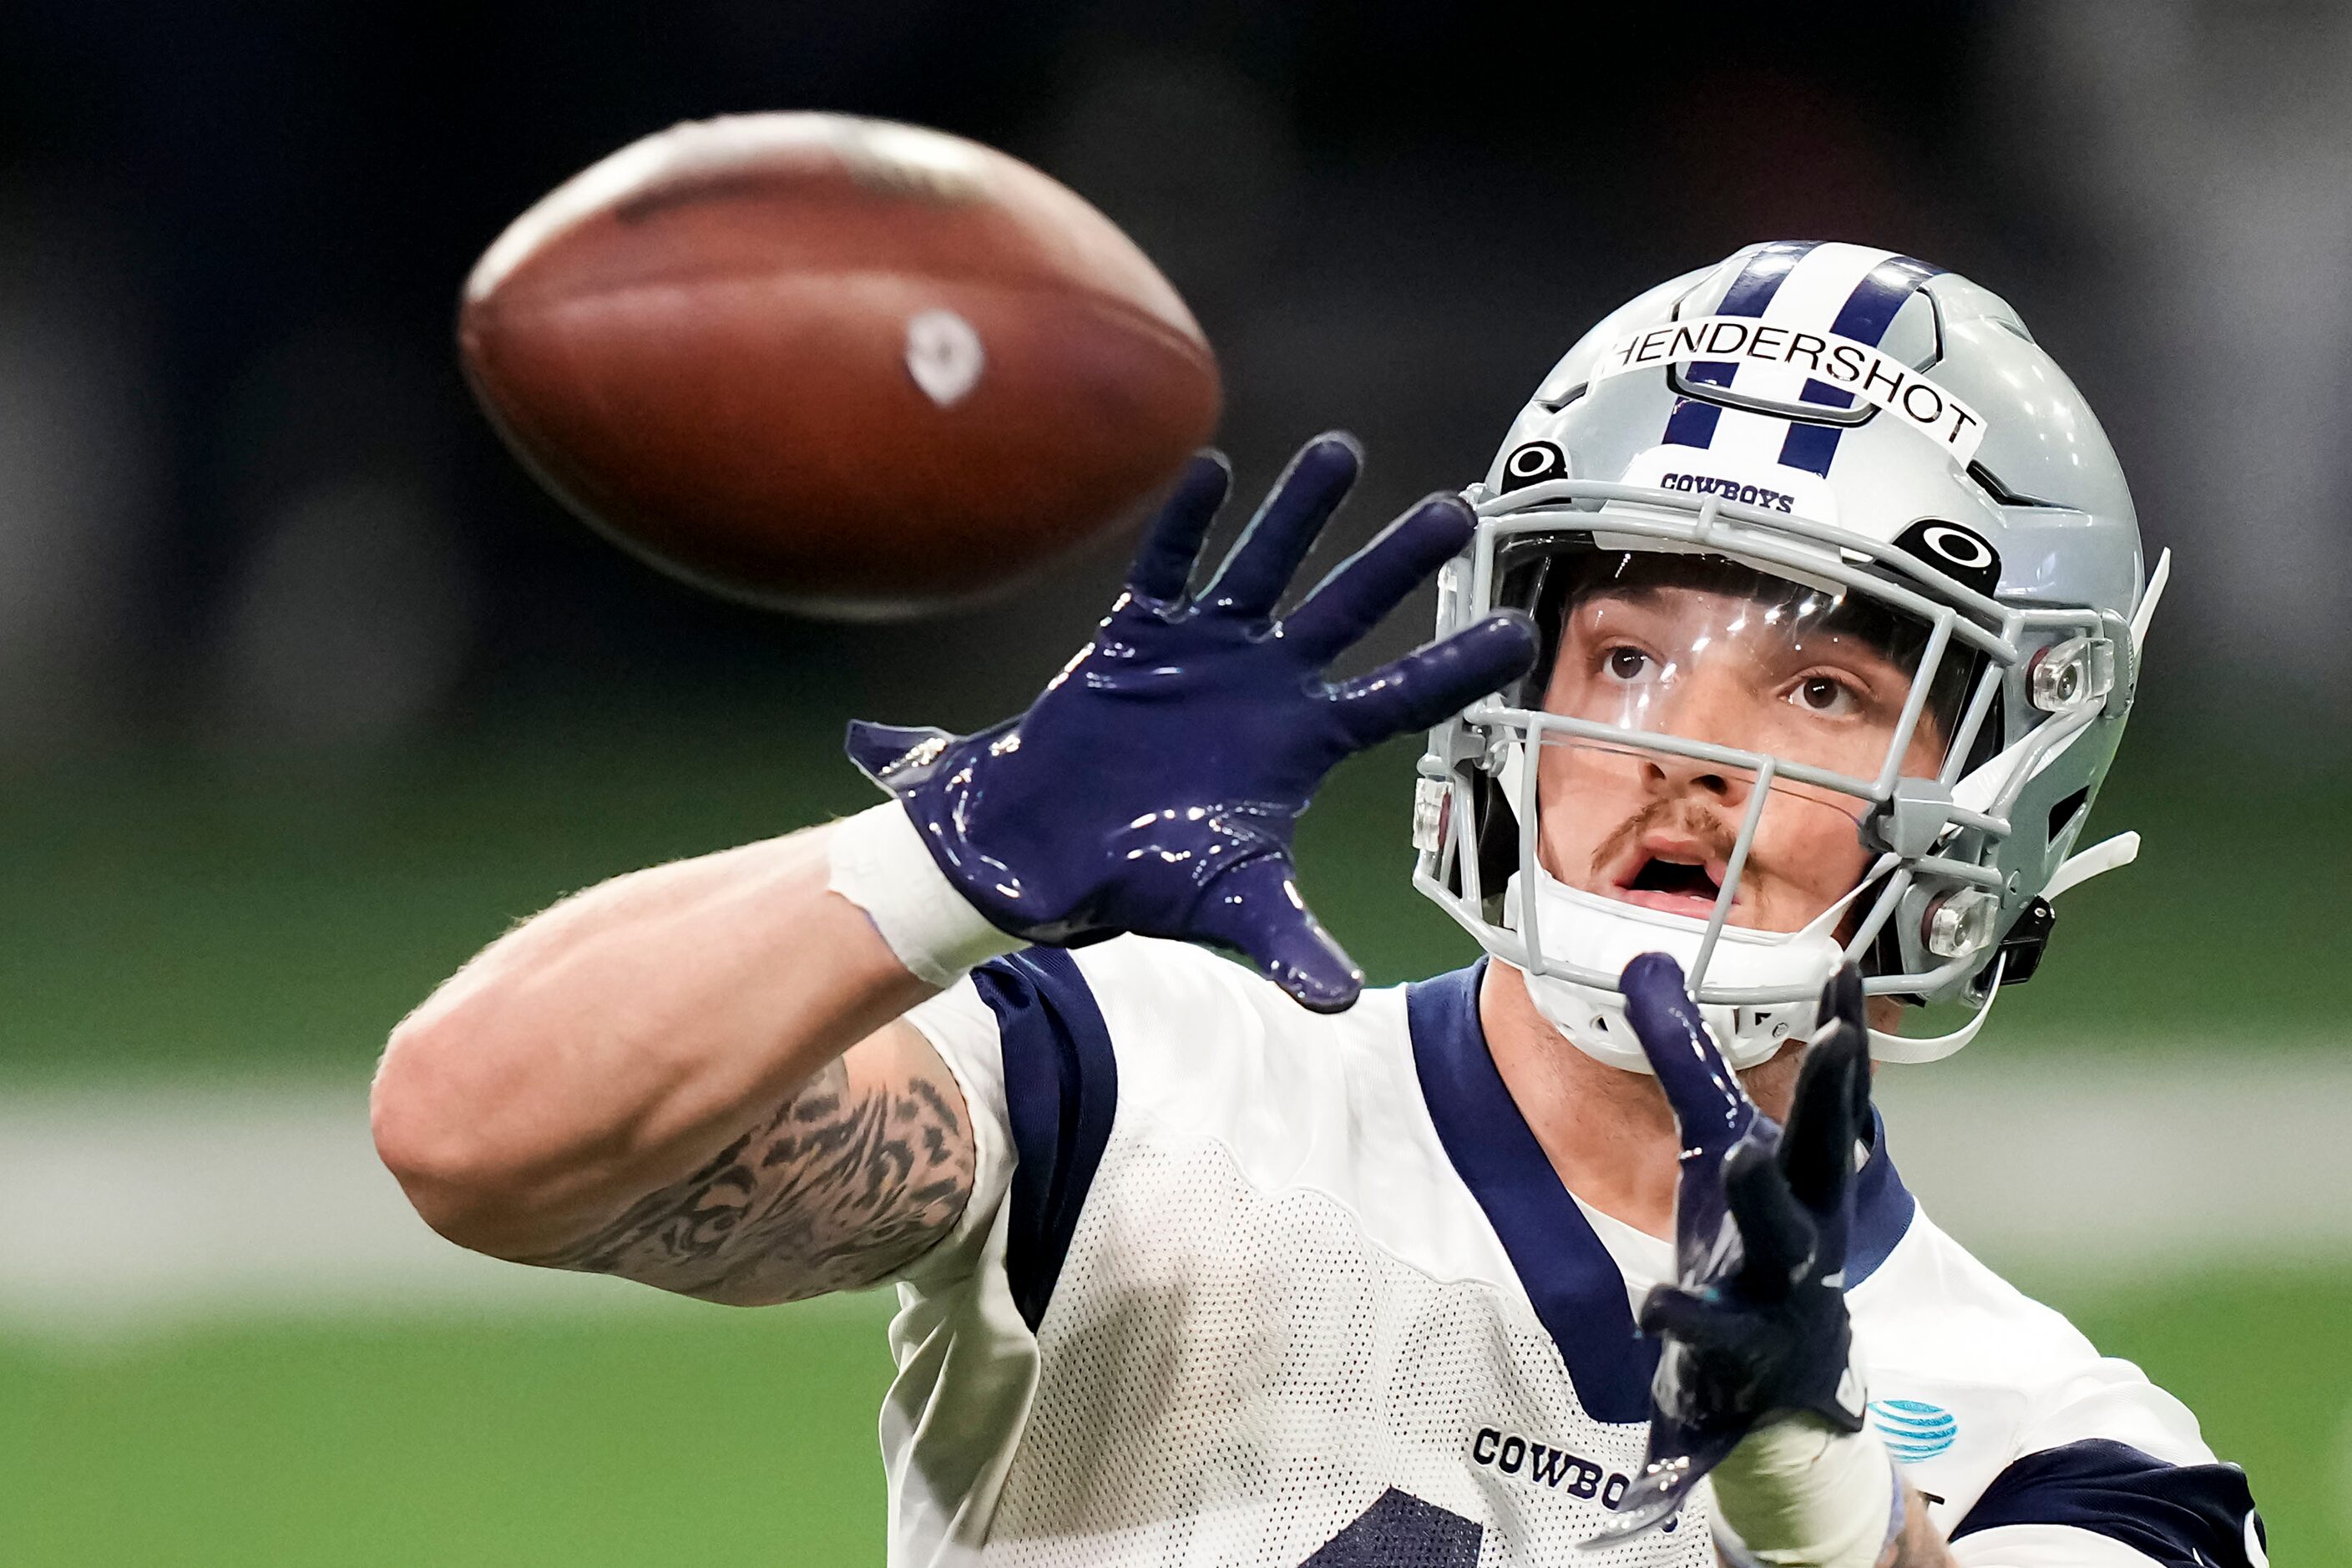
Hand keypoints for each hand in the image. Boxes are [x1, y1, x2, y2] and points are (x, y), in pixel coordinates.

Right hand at [845, 435, 1538, 1011]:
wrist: (1046, 855)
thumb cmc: (1145, 875)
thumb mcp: (1229, 906)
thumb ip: (1289, 941)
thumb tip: (1340, 1001)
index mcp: (1305, 742)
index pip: (1399, 697)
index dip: (1456, 667)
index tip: (1517, 635)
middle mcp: (1269, 683)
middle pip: (1347, 608)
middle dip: (1398, 560)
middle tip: (1457, 508)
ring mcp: (1207, 651)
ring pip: (1264, 566)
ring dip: (1299, 512)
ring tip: (1341, 451)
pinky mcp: (1139, 635)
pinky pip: (1166, 568)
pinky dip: (1186, 525)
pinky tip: (1213, 472)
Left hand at [1584, 954, 1876, 1544]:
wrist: (1780, 1389)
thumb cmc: (1757, 1244)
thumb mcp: (1722, 1144)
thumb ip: (1689, 1061)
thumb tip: (1648, 965)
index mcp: (1811, 1172)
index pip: (1832, 1094)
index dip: (1843, 1029)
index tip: (1843, 962)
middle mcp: (1810, 1222)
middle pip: (1823, 1152)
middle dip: (1830, 1095)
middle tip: (1835, 1036)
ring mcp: (1781, 1289)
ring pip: (1781, 1239)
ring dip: (1764, 1198)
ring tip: (1740, 1156)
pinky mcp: (1740, 1349)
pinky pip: (1713, 1332)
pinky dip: (1684, 1318)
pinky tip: (1651, 1304)